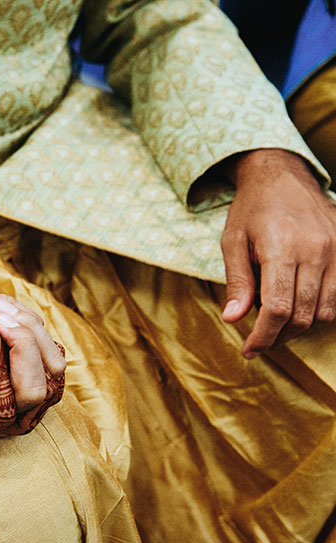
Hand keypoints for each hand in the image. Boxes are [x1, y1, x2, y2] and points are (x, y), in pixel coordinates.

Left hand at [220, 149, 335, 357]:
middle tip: (259, 342)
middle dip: (279, 337)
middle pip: (302, 315)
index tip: (250, 349)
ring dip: (300, 327)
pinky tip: (297, 308)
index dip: (263, 336)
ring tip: (276, 327)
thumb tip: (233, 319)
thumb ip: (237, 282)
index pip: (278, 308)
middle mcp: (315, 251)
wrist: (282, 176)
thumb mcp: (232, 242)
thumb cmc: (251, 210)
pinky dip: (319, 310)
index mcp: (281, 249)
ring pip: (325, 310)